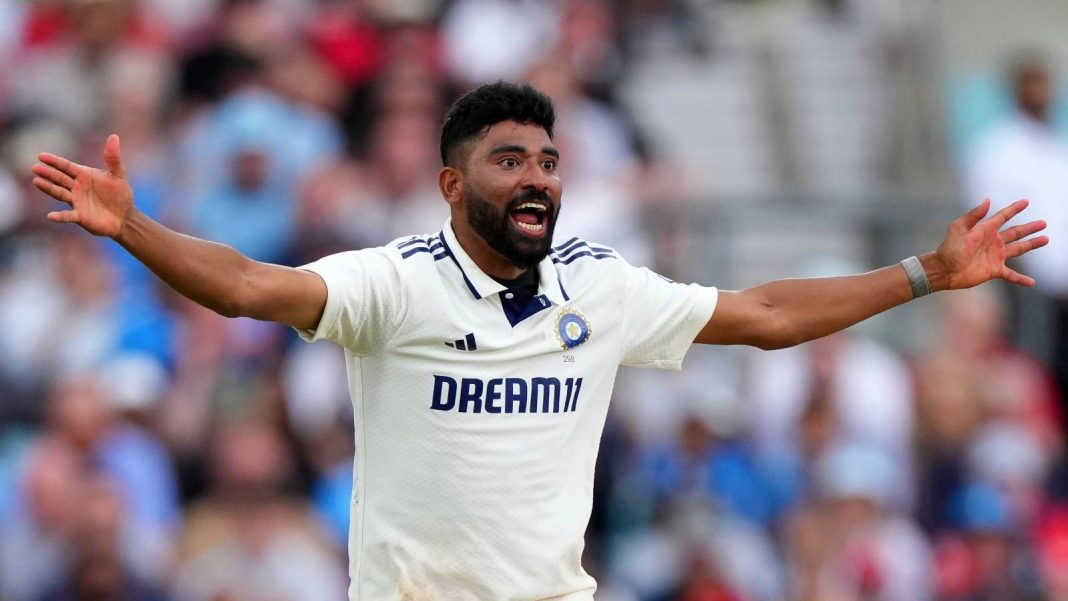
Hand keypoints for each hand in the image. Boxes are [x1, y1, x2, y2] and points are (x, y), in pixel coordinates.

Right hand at [32, 134, 133, 237]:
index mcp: (83, 175)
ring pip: (59, 193)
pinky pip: (68, 216)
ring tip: (37, 181)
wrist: (125, 216)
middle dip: (48, 173)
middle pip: (59, 178)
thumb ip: (113, 158)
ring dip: (48, 188)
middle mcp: (76, 187)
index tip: (41, 156)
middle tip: (35, 167)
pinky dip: (60, 216)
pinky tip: (51, 216)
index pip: (66, 166)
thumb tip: (114, 136)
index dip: (54, 161)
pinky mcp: (80, 216)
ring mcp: (76, 201)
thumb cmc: (120, 194)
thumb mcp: (119, 175)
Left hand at [933, 198, 1048, 289]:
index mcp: (985, 230)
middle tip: (1043, 223)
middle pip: (1016, 233)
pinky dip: (1021, 279)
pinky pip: (1011, 275)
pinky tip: (1032, 282)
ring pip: (1018, 249)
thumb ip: (974, 215)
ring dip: (1032, 245)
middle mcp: (993, 242)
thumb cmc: (949, 248)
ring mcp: (995, 256)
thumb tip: (988, 200)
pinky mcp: (994, 270)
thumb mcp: (959, 228)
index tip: (1026, 202)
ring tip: (1045, 239)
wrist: (944, 269)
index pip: (1003, 217)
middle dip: (1029, 228)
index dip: (1014, 209)